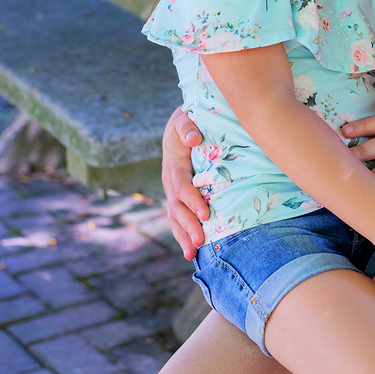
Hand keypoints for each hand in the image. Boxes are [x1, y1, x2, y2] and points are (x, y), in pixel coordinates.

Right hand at [161, 107, 207, 258]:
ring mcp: (171, 191)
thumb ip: (187, 127)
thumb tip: (193, 138)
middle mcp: (169, 181)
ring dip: (183, 236)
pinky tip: (191, 253)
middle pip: (177, 207)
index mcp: (173, 165)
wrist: (180, 127)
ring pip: (174, 217)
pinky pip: (176, 219)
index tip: (205, 213)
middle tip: (201, 240)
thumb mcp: (185, 119)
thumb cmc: (187, 122)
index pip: (181, 186)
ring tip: (193, 254)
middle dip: (188, 225)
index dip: (192, 200)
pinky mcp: (176, 198)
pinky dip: (182, 236)